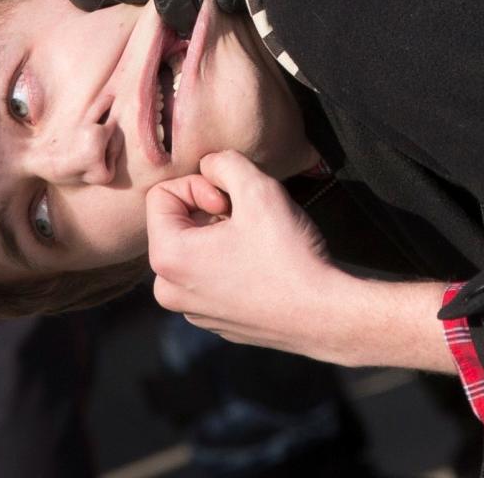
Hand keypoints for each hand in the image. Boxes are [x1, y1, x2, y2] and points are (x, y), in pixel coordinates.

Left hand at [148, 151, 334, 354]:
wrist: (323, 314)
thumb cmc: (288, 252)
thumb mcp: (257, 187)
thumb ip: (223, 162)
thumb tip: (209, 165)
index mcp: (168, 258)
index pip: (161, 195)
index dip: (200, 186)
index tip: (230, 202)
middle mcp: (169, 290)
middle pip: (175, 222)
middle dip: (208, 210)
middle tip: (246, 217)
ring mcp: (191, 310)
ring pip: (193, 248)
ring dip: (218, 234)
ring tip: (254, 239)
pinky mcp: (214, 320)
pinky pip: (207, 275)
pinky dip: (227, 260)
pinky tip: (260, 264)